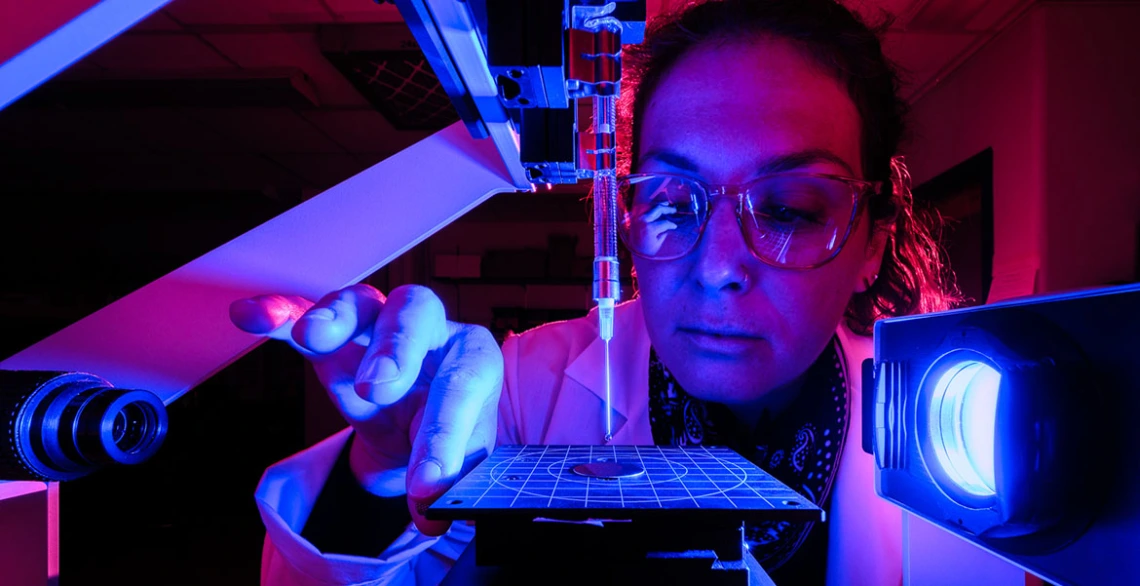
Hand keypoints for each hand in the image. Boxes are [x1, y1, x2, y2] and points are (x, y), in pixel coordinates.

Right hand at [230, 284, 502, 535]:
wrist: (413, 429)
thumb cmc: (442, 435)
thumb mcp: (458, 461)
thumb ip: (448, 483)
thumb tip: (429, 516)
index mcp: (474, 358)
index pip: (463, 387)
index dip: (443, 438)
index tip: (423, 485)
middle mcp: (431, 329)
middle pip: (417, 314)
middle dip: (395, 349)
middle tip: (376, 388)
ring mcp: (378, 325)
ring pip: (361, 305)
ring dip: (335, 317)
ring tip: (311, 337)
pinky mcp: (334, 334)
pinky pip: (304, 316)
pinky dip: (280, 315)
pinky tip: (251, 316)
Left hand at [630, 201, 677, 255]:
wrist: (632, 248)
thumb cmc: (646, 249)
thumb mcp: (657, 243)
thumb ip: (664, 232)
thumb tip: (669, 225)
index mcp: (649, 228)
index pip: (665, 222)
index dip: (671, 224)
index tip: (674, 226)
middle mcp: (643, 219)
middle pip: (658, 209)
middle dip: (668, 209)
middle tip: (674, 210)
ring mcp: (637, 216)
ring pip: (651, 205)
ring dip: (660, 204)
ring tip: (667, 205)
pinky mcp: (634, 215)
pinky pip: (643, 206)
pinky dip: (651, 205)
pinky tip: (656, 207)